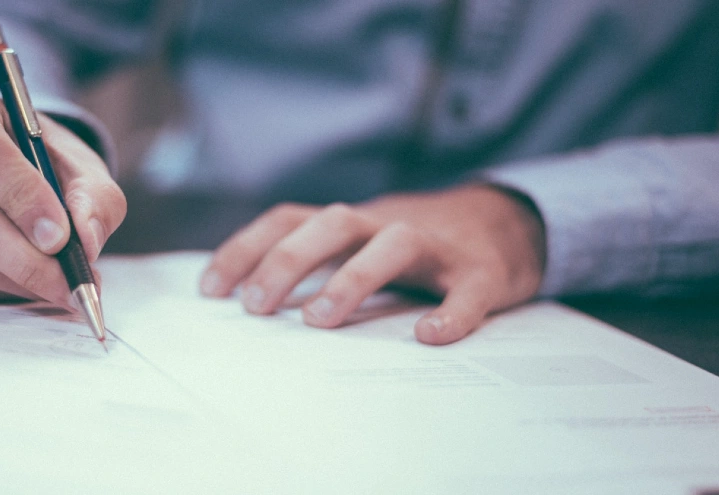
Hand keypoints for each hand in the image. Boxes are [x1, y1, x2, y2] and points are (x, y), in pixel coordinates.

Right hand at [0, 84, 125, 305]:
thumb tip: (85, 240)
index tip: (60, 238)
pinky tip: (24, 282)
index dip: (22, 197)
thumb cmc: (45, 164)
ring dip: (16, 280)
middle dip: (25, 259)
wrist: (10, 174)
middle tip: (70, 284)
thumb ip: (94, 199)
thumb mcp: (82, 168)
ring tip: (59, 286)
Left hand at [199, 185, 545, 343]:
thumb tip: (247, 303)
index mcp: (352, 223)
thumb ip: (315, 263)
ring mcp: (437, 246)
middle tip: (256, 307)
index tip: (210, 290)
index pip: (289, 220)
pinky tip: (429, 336)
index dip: (246, 248)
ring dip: (352, 278)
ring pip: (393, 244)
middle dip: (288, 260)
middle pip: (333, 223)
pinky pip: (467, 290)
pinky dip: (451, 312)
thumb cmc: (415, 247)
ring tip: (319, 320)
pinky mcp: (482, 272)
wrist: (508, 223)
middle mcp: (387, 224)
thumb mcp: (359, 244)